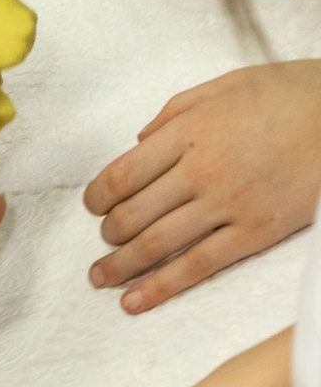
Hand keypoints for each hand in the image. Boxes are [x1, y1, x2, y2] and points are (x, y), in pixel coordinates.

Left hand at [88, 62, 320, 309]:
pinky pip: (196, 267)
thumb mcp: (231, 84)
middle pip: (132, 215)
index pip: (122, 175)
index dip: (97, 198)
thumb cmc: (294, 95)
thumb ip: (178, 111)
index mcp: (191, 130)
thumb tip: (139, 143)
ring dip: (120, 267)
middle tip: (107, 240)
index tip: (94, 206)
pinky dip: (158, 289)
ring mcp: (227, 205)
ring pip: (155, 245)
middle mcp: (202, 169)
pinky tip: (133, 303)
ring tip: (100, 278)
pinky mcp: (253, 233)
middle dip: (109, 234)